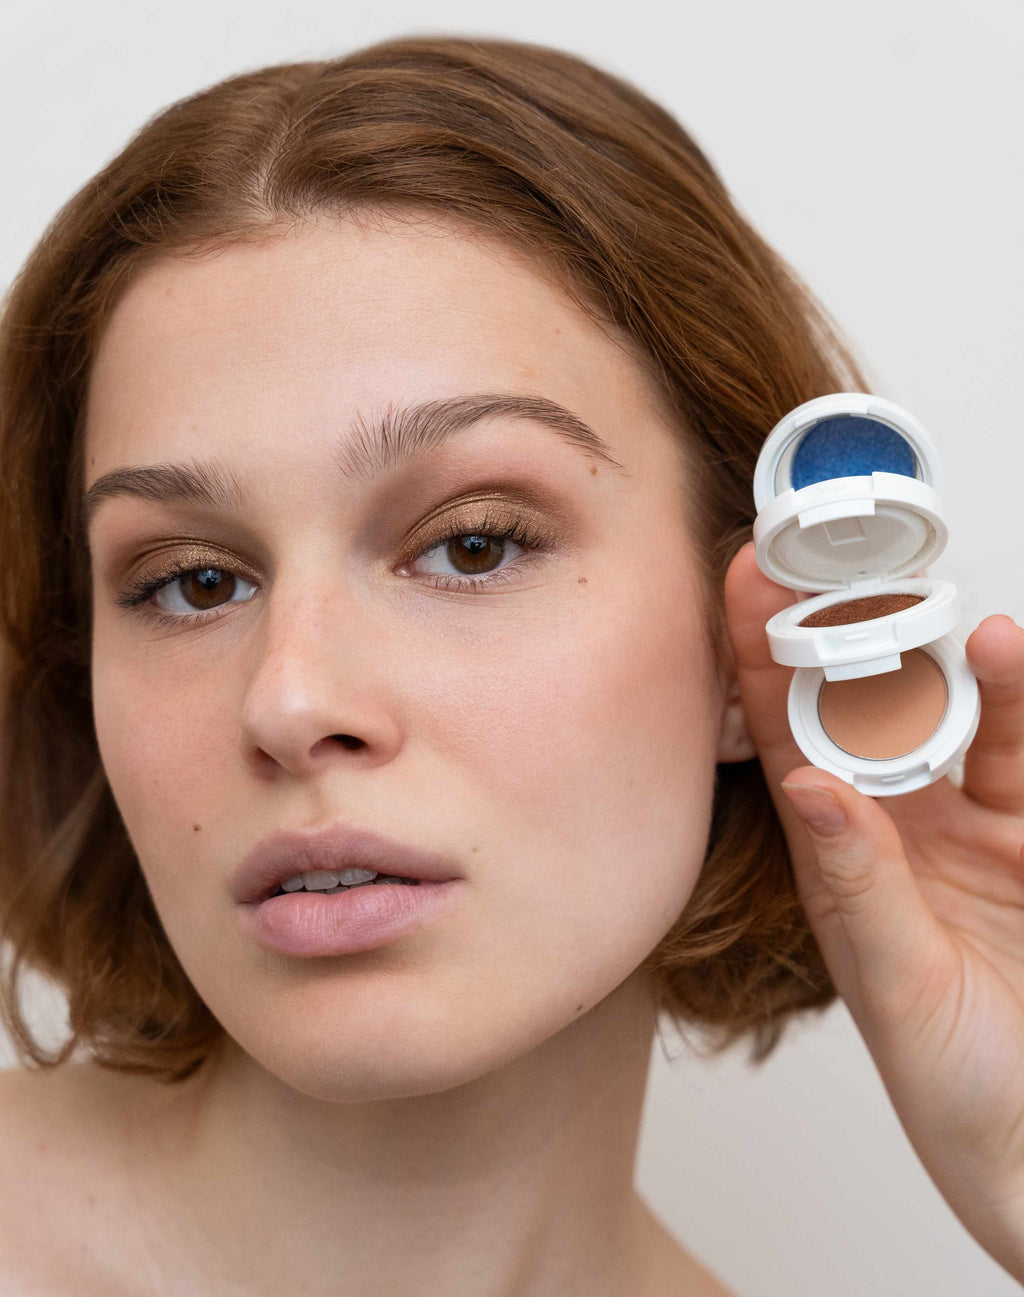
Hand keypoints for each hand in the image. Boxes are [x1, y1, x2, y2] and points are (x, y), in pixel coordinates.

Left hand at [724, 540, 1023, 1282]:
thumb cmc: (963, 1090)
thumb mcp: (898, 987)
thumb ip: (861, 884)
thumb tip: (811, 785)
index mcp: (836, 863)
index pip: (788, 742)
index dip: (762, 663)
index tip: (746, 586)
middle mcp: (897, 832)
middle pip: (867, 713)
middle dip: (846, 635)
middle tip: (826, 560)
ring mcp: (973, 831)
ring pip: (957, 721)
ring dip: (946, 662)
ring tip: (938, 607)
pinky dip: (1020, 705)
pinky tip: (1007, 656)